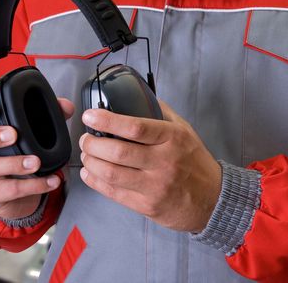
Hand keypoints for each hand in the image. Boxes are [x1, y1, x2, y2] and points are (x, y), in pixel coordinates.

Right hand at [0, 99, 73, 219]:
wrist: (13, 197)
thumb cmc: (17, 159)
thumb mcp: (29, 137)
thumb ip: (46, 117)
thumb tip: (65, 106)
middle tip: (12, 135)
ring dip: (13, 163)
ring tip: (35, 162)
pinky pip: (9, 190)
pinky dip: (33, 185)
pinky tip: (50, 180)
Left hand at [79, 100, 221, 232]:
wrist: (214, 200)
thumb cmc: (194, 162)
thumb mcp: (184, 131)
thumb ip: (160, 112)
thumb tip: (136, 93)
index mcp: (172, 139)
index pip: (135, 127)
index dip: (107, 121)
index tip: (90, 116)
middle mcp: (164, 162)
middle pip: (117, 152)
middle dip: (92, 144)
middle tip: (86, 139)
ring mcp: (155, 186)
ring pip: (111, 173)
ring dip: (90, 162)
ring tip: (86, 155)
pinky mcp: (147, 205)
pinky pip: (113, 193)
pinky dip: (94, 181)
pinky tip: (89, 172)